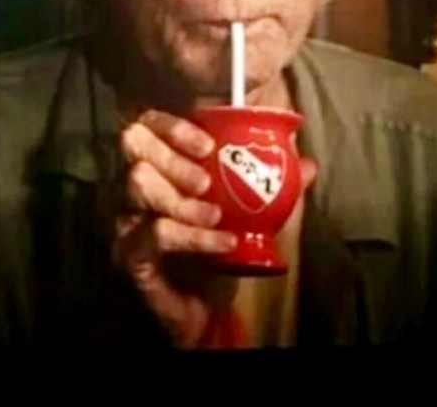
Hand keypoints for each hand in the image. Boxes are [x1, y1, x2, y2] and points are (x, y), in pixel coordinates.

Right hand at [114, 108, 316, 347]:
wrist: (210, 313)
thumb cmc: (222, 253)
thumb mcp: (253, 213)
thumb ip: (275, 186)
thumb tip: (308, 164)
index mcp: (159, 165)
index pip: (146, 124)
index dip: (171, 125)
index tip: (206, 143)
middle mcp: (134, 185)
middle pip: (132, 145)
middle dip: (172, 156)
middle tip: (206, 181)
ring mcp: (128, 218)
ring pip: (139, 185)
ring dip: (184, 198)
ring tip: (217, 216)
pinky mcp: (130, 253)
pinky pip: (156, 233)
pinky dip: (195, 237)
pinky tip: (224, 243)